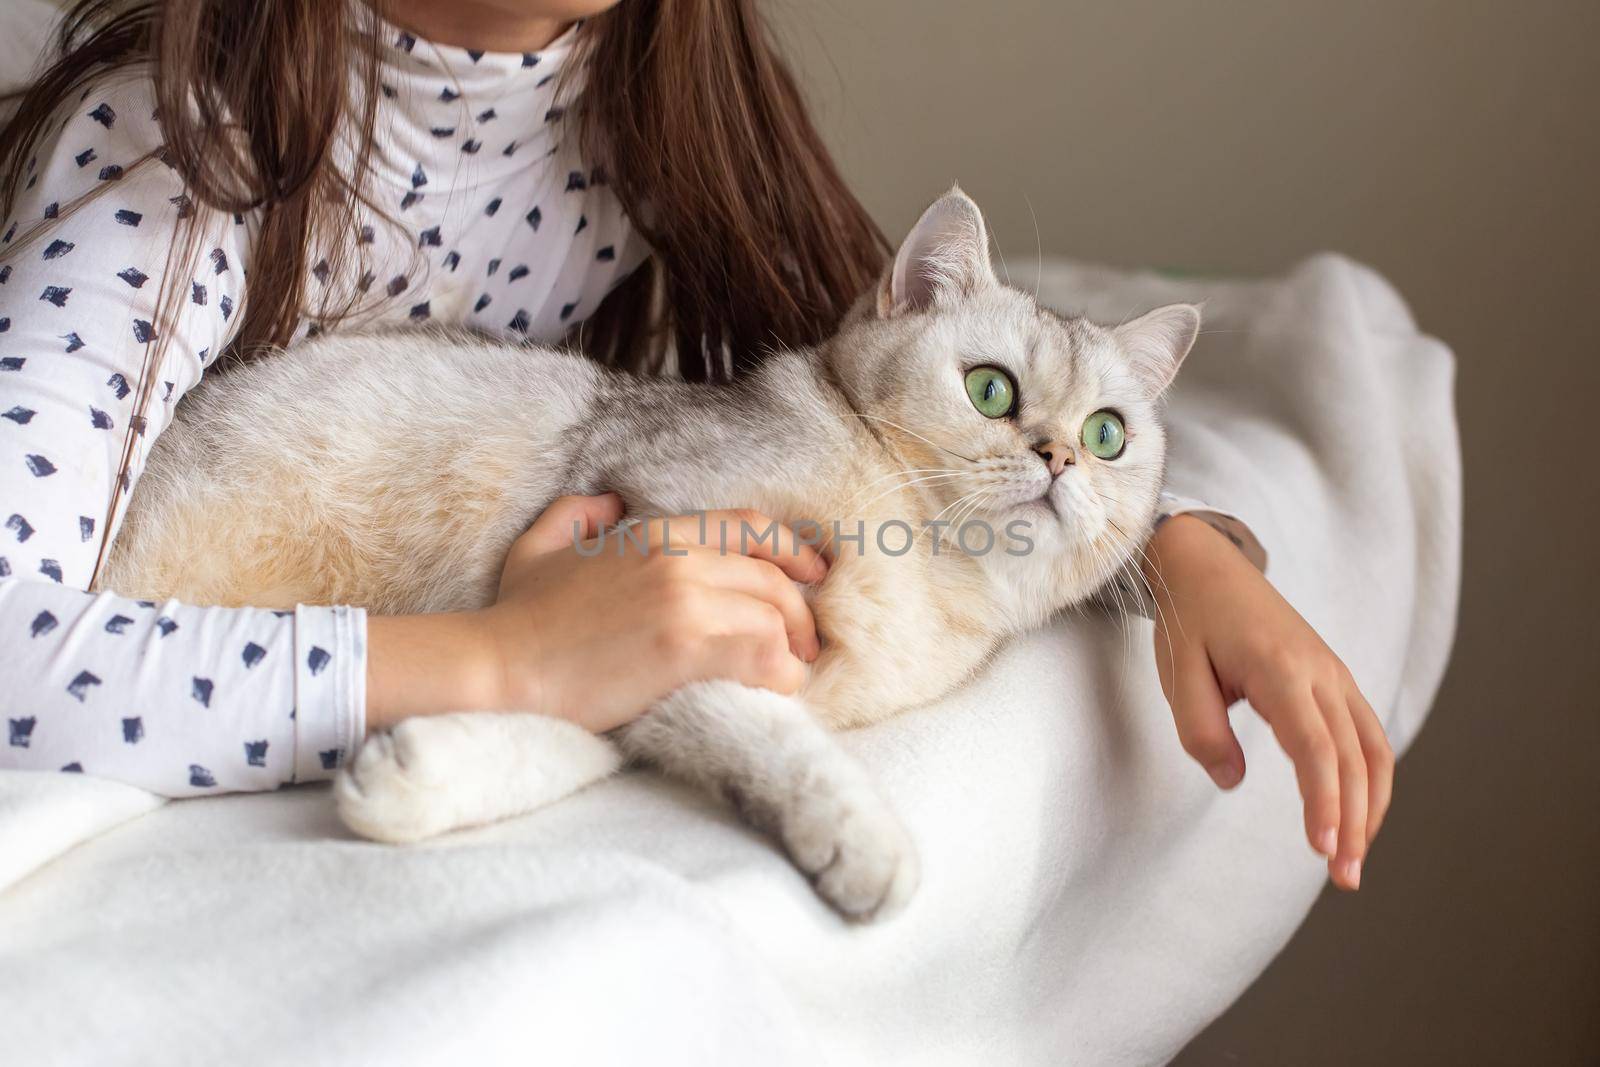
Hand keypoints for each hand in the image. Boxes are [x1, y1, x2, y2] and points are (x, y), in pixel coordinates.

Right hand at [367, 495, 826, 734]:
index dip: (795, 552)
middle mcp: (678, 558)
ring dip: (791, 653)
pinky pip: (763, 656)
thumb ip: (578, 514)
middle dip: (799, 616)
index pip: (750, 528)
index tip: (816, 576)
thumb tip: (610, 503)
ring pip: (774, 619)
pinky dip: (780, 678)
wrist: (497, 666)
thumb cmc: (517, 617)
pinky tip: (773, 693)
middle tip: (805, 647)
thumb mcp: (540, 546)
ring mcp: (683, 600)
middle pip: (771, 579)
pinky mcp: (684, 647)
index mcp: (655, 531)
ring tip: (788, 677)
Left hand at [1142, 515, 1392, 890]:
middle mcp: (1320, 671)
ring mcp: (1335, 673)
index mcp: (1281, 669)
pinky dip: (1370, 779)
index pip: (1315, 746)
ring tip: (1354, 859)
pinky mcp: (1335, 679)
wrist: (1207, 564)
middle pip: (1353, 757)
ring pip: (1373, 749)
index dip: (1324, 800)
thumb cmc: (1189, 620)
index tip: (1324, 848)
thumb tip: (1232, 780)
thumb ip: (1201, 730)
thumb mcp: (1177, 674)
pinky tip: (1357, 814)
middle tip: (1344, 878)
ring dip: (1371, 807)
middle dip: (1354, 822)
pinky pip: (1367, 734)